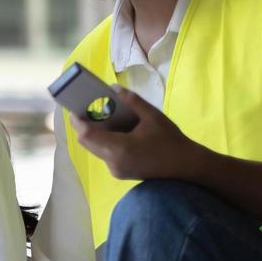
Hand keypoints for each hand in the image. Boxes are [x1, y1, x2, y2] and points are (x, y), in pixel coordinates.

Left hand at [70, 87, 207, 181]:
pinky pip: (104, 154)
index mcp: (119, 148)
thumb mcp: (153, 117)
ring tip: (99, 117)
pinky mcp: (119, 172)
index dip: (78, 121)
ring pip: (95, 149)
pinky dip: (104, 141)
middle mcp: (113, 161)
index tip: (75, 107)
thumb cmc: (171, 141)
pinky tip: (113, 130)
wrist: (186, 167)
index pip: (87, 134)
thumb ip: (132, 101)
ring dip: (93, 134)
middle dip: (83, 126)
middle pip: (87, 142)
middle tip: (85, 109)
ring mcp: (115, 169)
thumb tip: (113, 88)